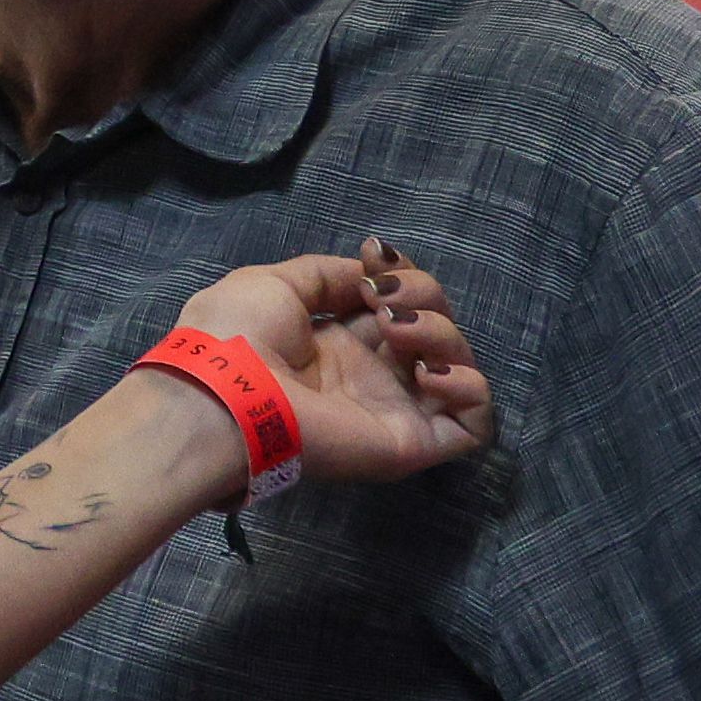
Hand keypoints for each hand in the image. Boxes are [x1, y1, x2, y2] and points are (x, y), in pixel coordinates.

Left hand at [171, 244, 493, 485]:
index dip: (401, 273)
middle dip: (423, 293)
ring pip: (460, 365)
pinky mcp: (412, 442)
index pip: (401, 303)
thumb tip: (370, 274)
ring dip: (441, 331)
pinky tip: (428, 372)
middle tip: (382, 299)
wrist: (225, 394)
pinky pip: (475, 423)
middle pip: (435, 325)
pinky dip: (469, 387)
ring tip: (395, 331)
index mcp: (339, 342)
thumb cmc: (238, 336)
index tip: (375, 258)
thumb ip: (328, 276)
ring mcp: (396, 409)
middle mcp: (373, 375)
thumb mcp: (277, 284)